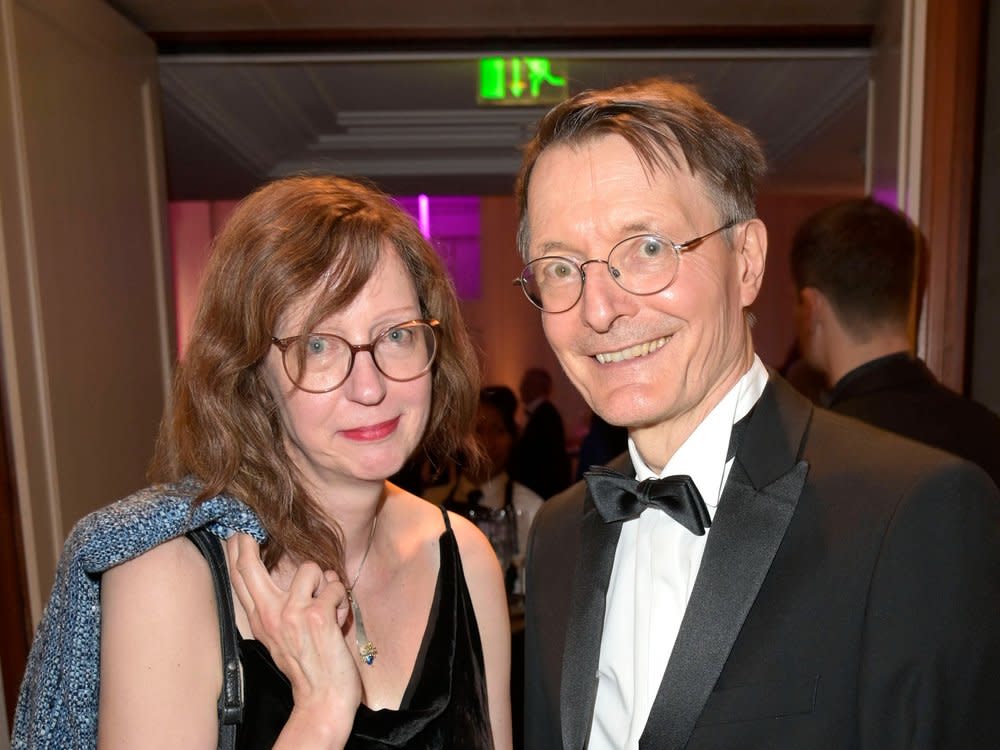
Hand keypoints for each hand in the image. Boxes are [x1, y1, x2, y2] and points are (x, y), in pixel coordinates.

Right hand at [227, 533, 360, 741]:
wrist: (323, 696)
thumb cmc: (307, 664)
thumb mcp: (279, 637)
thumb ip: (276, 609)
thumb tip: (282, 579)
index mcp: (261, 620)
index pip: (240, 581)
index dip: (236, 554)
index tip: (237, 535)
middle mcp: (271, 615)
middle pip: (249, 568)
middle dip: (248, 545)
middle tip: (252, 534)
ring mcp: (293, 614)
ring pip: (309, 569)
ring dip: (325, 582)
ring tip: (327, 602)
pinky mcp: (317, 617)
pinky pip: (334, 586)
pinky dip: (342, 599)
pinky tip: (339, 618)